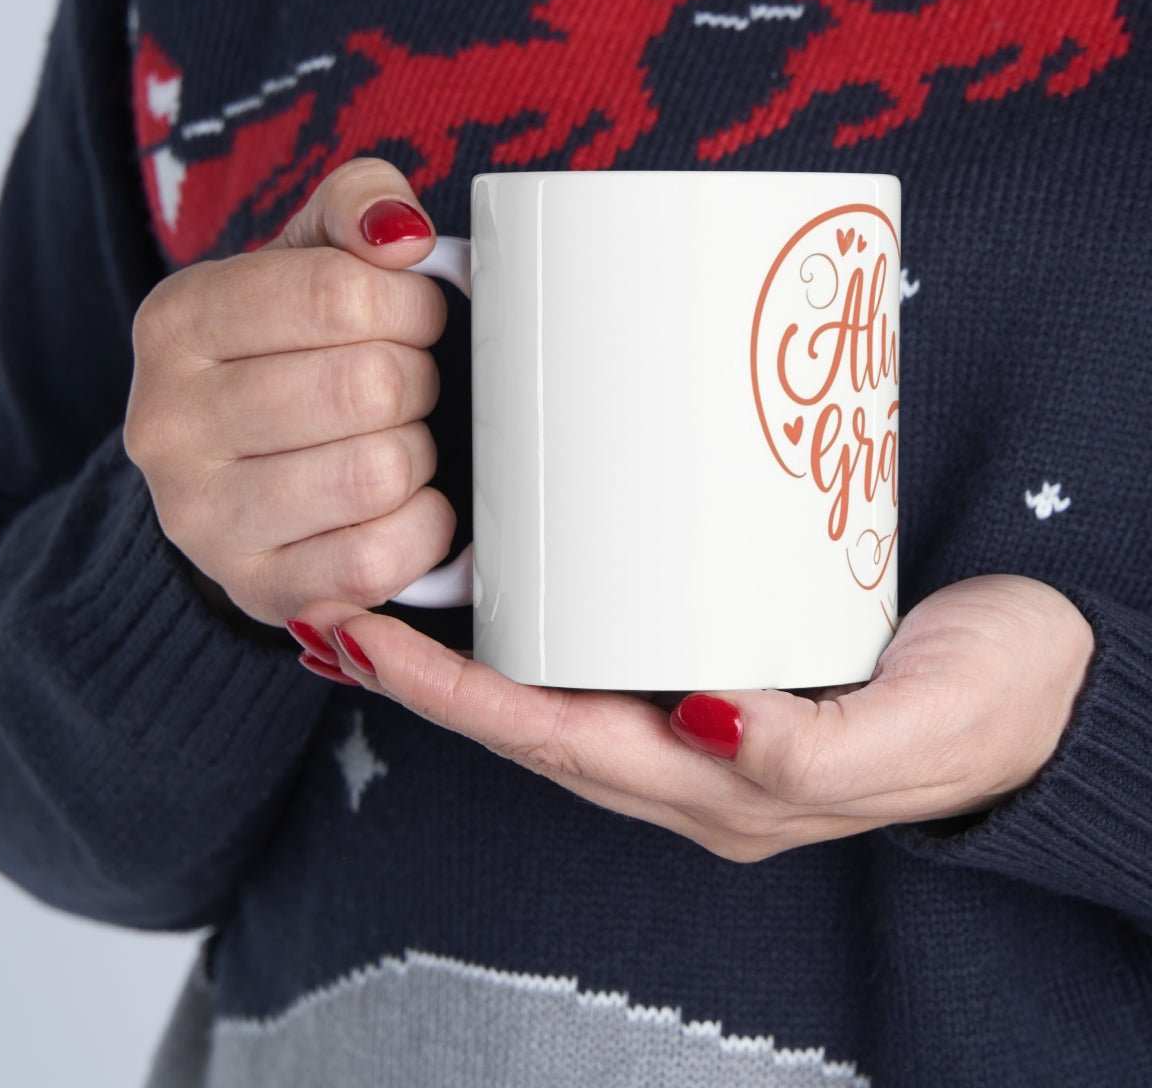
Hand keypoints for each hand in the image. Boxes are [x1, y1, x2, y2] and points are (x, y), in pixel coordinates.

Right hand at [124, 158, 454, 630]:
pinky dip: (423, 527)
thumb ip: (356, 207)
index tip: (418, 318)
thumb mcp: (308, 258)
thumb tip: (402, 234)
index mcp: (178, 322)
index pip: (340, 294)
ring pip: (377, 473)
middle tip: (409, 386)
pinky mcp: (258, 590)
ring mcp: (203, 519)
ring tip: (399, 441)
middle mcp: (168, 423)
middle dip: (418, 381)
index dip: (412, 306)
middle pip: (368, 387)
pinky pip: (377, 560)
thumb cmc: (289, 355)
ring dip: (418, 454)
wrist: (236, 476)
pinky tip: (408, 505)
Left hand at [310, 575, 1093, 860]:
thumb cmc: (994, 706)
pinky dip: (534, 634)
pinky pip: (604, 659)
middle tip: (333, 608)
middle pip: (530, 724)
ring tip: (381, 598)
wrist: (1051, 685)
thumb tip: (706, 723)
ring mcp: (702, 721)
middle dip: (424, 678)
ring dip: (464, 659)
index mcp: (726, 791)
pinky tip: (505, 591)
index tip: (362, 636)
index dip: (453, 697)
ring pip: (555, 696)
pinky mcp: (723, 668)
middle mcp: (694, 764)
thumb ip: (815, 748)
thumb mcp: (920, 728)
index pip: (557, 743)